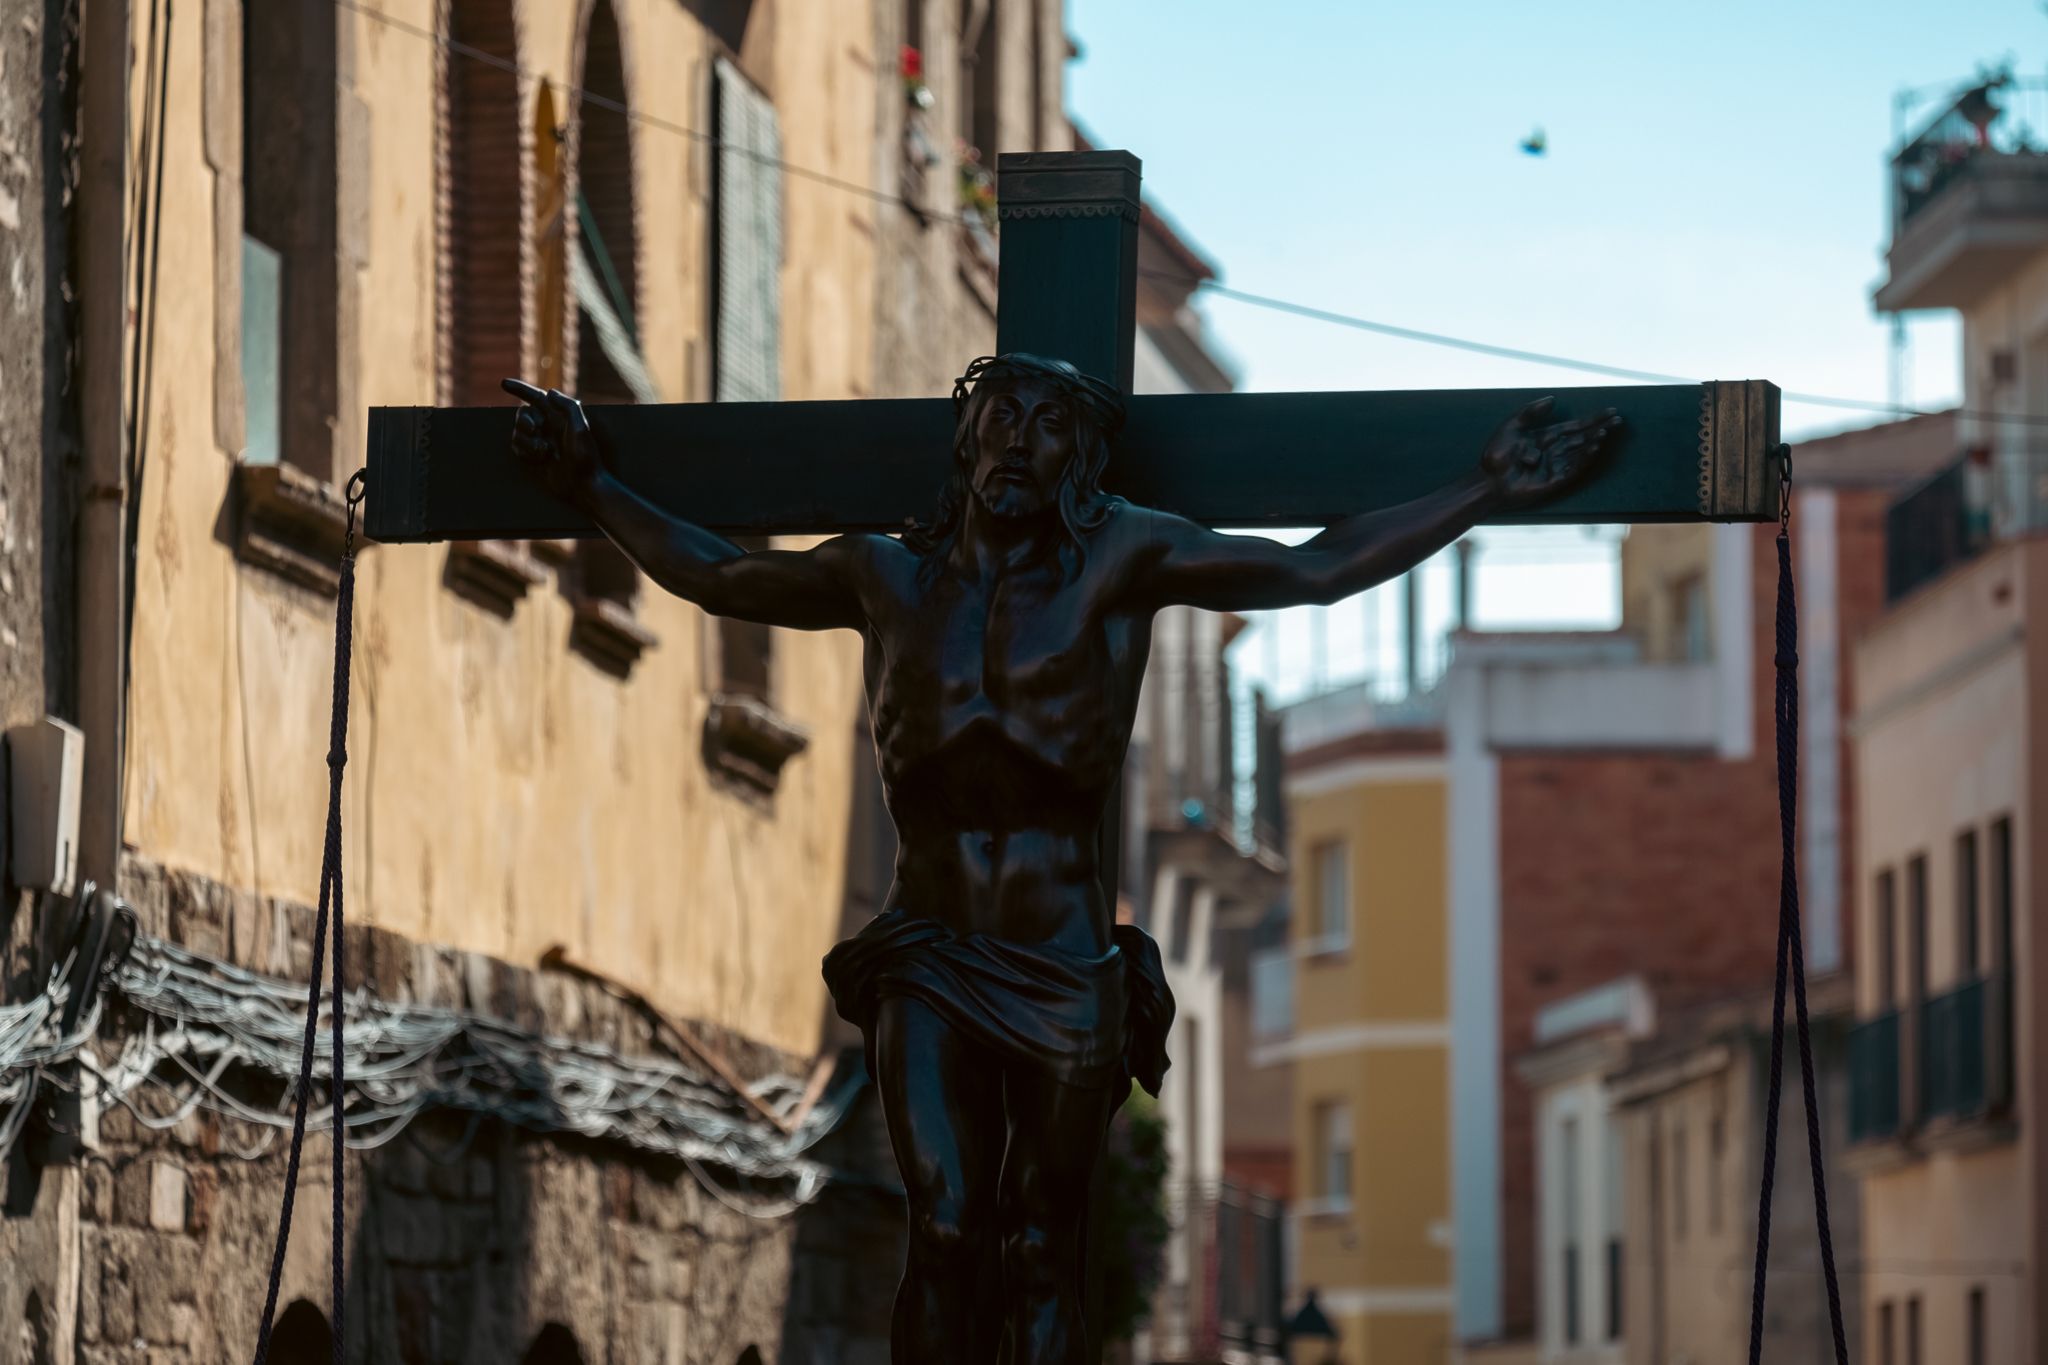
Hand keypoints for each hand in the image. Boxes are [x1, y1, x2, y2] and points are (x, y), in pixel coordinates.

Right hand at [505, 378, 605, 507]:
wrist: (584, 486)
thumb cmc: (585, 457)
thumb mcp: (580, 429)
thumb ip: (568, 407)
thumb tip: (549, 392)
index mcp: (559, 417)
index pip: (536, 398)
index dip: (520, 389)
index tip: (503, 383)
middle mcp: (548, 427)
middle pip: (523, 414)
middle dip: (524, 421)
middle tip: (535, 429)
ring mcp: (539, 442)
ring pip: (517, 433)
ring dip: (527, 441)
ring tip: (544, 452)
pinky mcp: (533, 457)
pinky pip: (517, 449)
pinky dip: (525, 452)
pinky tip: (539, 460)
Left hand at [1479, 398, 1622, 511]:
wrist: (1487, 480)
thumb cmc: (1495, 455)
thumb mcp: (1511, 426)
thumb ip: (1531, 412)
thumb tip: (1554, 399)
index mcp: (1546, 437)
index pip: (1575, 426)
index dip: (1593, 419)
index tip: (1611, 411)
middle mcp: (1554, 451)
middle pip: (1583, 437)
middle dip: (1600, 429)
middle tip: (1618, 421)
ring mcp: (1556, 466)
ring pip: (1581, 451)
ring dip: (1594, 441)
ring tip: (1607, 431)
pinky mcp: (1555, 480)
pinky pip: (1575, 468)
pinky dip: (1585, 457)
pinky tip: (1594, 447)